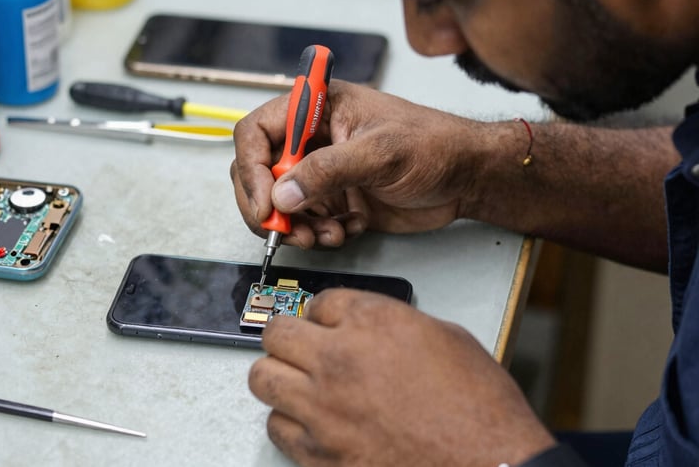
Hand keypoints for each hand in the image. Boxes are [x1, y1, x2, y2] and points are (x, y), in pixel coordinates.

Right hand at [230, 80, 485, 249]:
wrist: (467, 177)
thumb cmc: (434, 146)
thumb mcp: (380, 152)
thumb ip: (327, 171)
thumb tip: (280, 195)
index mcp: (317, 109)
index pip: (257, 132)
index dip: (250, 168)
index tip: (264, 204)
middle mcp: (313, 140)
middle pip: (260, 173)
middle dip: (269, 207)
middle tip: (286, 230)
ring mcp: (323, 172)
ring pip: (281, 204)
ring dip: (296, 227)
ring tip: (327, 234)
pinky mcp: (335, 199)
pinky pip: (307, 222)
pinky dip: (319, 234)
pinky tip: (348, 228)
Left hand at [248, 289, 554, 466]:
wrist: (490, 465)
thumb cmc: (480, 409)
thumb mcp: (447, 338)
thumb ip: (396, 323)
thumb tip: (371, 326)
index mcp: (374, 323)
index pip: (320, 302)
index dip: (324, 313)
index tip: (325, 322)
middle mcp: (339, 360)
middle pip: (277, 333)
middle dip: (288, 335)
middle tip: (300, 345)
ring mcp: (324, 408)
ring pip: (262, 378)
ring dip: (279, 375)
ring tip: (297, 380)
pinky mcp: (319, 453)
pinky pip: (276, 427)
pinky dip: (288, 421)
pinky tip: (309, 421)